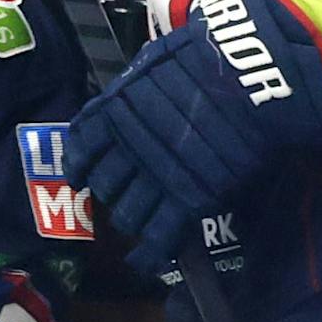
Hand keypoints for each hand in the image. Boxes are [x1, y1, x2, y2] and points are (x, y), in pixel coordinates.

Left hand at [64, 0, 321, 274]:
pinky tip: (142, 263)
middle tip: (121, 195)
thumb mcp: (155, 62)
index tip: (80, 175)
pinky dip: (148, 255)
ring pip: (128, 215)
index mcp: (115, 108)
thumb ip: (138, 87)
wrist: (241, 76)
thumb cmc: (202, 58)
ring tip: (139, 222)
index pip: (83, 143)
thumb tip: (132, 93)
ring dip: (131, 220)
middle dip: (111, 192)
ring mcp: (157, 175)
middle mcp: (128, 146)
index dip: (79, 162)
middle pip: (105, 184)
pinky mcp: (188, 199)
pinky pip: (159, 237)